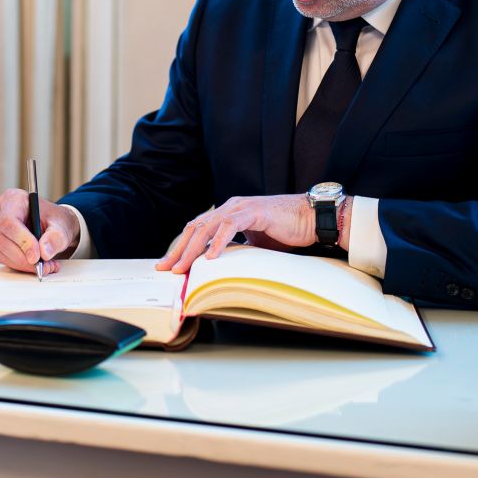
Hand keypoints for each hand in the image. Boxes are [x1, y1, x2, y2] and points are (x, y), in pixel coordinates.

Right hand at [0, 188, 79, 274]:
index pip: (9, 220)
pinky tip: (34, 265)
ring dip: (23, 264)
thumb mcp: (61, 225)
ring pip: (0, 251)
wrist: (51, 224)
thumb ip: (55, 237)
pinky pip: (2, 258)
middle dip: (24, 257)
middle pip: (2, 238)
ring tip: (45, 266)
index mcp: (13, 198)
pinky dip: (19, 265)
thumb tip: (44, 252)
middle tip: (44, 265)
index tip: (37, 256)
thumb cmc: (53, 220)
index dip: (22, 240)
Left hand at [156, 194, 314, 272]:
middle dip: (179, 250)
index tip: (170, 266)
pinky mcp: (254, 211)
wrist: (311, 219)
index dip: (182, 247)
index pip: (198, 230)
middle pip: (196, 228)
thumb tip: (218, 271)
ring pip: (208, 227)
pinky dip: (218, 242)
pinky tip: (210, 257)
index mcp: (228, 213)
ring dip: (193, 249)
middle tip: (166, 269)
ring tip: (183, 267)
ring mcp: (241, 207)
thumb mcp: (255, 245)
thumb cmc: (286, 232)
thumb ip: (236, 251)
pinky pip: (230, 226)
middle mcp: (230, 207)